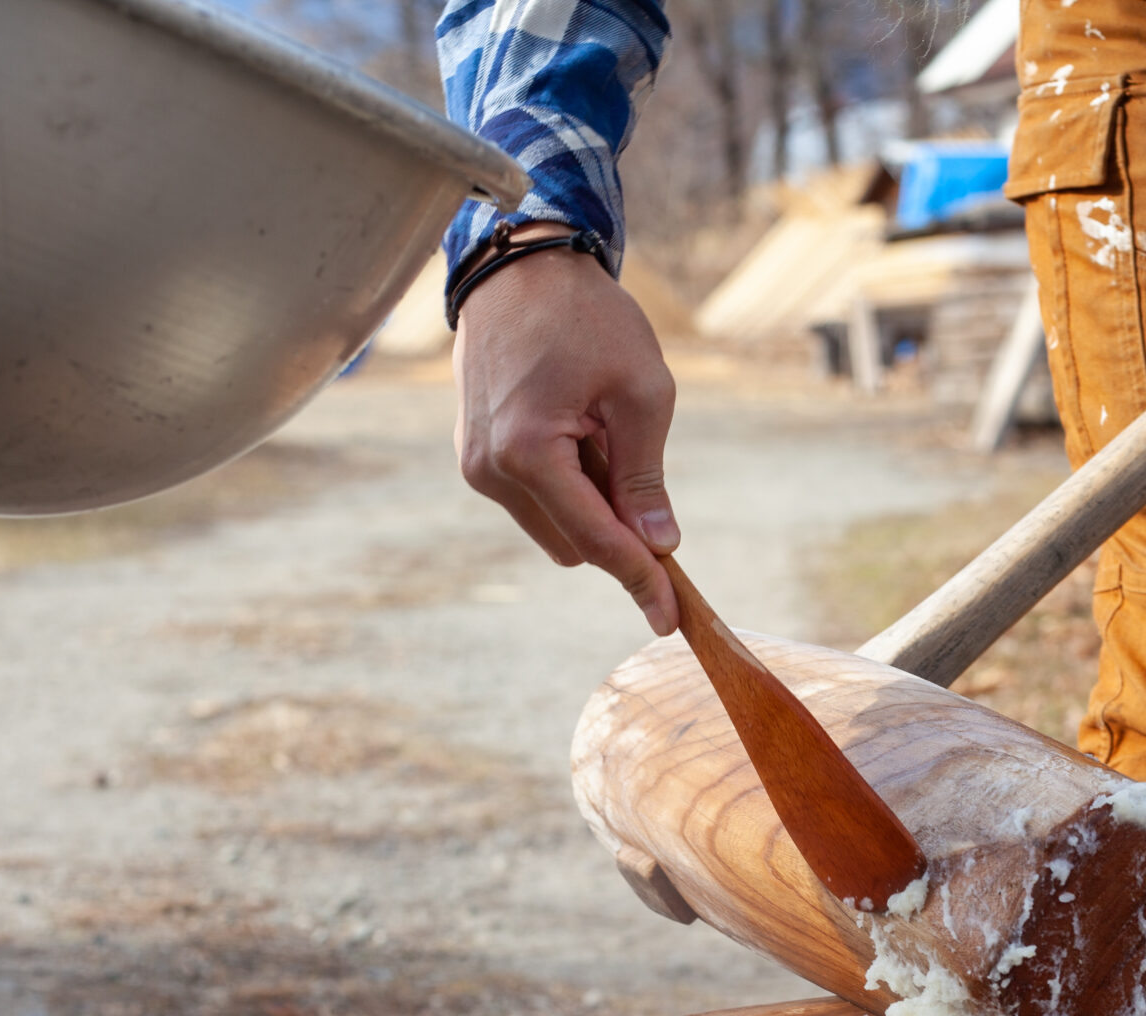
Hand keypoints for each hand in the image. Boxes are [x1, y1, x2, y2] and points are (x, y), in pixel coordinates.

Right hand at [453, 222, 680, 634]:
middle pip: (574, 545)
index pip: (597, 541)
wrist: (519, 267)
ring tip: (598, 428)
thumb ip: (647, 477)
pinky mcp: (475, 456)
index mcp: (527, 454)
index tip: (671, 618)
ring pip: (555, 527)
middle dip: (617, 527)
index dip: (640, 580)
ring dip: (591, 502)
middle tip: (640, 462)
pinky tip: (574, 425)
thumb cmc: (586, 317)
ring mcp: (476, 466)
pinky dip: (567, 482)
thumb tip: (660, 545)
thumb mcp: (641, 392)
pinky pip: (535, 499)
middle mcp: (490, 471)